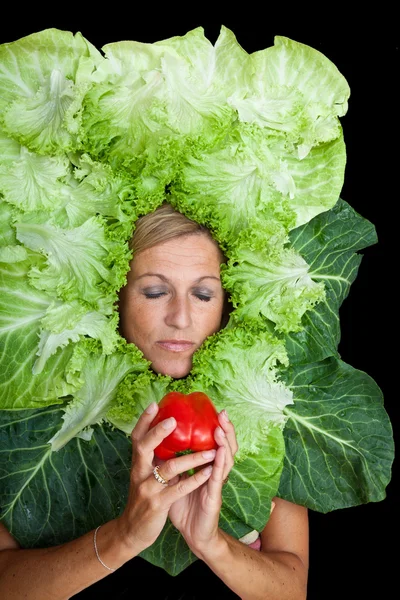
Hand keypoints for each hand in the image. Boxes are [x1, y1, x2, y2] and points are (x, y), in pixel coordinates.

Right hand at [116, 402, 214, 553]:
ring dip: (192, 458)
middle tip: (174, 420)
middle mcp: (139, 472)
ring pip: (169, 468)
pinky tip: (210, 472)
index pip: (137, 437)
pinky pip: (179, 489)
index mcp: (138, 463)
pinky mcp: (158, 504)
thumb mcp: (144, 475)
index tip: (154, 404)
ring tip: (211, 451)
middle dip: (159, 432)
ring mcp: (148, 489)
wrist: (132, 531)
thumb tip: (168, 435)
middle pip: (144, 447)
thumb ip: (154, 458)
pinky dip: (196, 480)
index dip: (144, 420)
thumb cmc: (144, 498)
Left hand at [168, 409, 237, 555]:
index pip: (215, 443)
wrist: (192, 535)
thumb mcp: (176, 479)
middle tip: (222, 413)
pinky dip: (220, 465)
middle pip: (225, 446)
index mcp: (206, 467)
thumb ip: (172, 462)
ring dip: (224, 442)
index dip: (217, 427)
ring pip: (226, 459)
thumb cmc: (184, 507)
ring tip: (221, 427)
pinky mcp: (214, 497)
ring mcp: (216, 485)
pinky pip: (217, 479)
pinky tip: (219, 453)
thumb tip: (158, 442)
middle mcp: (214, 472)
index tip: (213, 410)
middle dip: (226, 429)